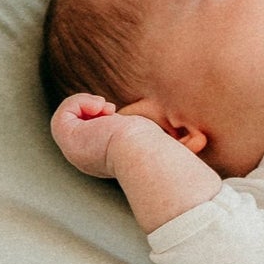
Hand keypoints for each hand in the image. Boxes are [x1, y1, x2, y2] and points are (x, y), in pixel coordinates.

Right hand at [50, 94, 180, 180]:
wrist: (144, 152)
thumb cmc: (160, 150)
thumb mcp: (165, 138)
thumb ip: (181, 139)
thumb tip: (201, 141)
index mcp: (104, 160)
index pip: (96, 134)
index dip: (105, 119)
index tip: (120, 115)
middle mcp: (85, 158)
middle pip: (81, 125)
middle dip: (96, 111)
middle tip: (112, 112)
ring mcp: (74, 149)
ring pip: (69, 118)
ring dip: (88, 106)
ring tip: (106, 110)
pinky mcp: (66, 138)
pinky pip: (63, 113)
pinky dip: (80, 102)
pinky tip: (100, 109)